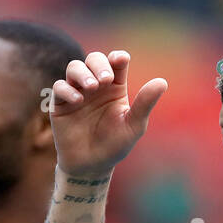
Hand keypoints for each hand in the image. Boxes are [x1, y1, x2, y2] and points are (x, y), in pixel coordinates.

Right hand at [51, 50, 166, 177]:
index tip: (121, 60)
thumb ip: (144, 104)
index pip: (116, 63)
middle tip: (106, 80)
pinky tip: (78, 100)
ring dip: (82, 73)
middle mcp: (95, 86)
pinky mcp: (60, 103)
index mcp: (115, 88)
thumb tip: (162, 81)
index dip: (118, 57)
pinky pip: (59, 87)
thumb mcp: (133, 125)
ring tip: (91, 87)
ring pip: (74, 68)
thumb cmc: (115, 145)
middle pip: (94, 60)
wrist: (92, 166)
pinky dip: (68, 90)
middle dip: (99, 65)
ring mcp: (77, 92)